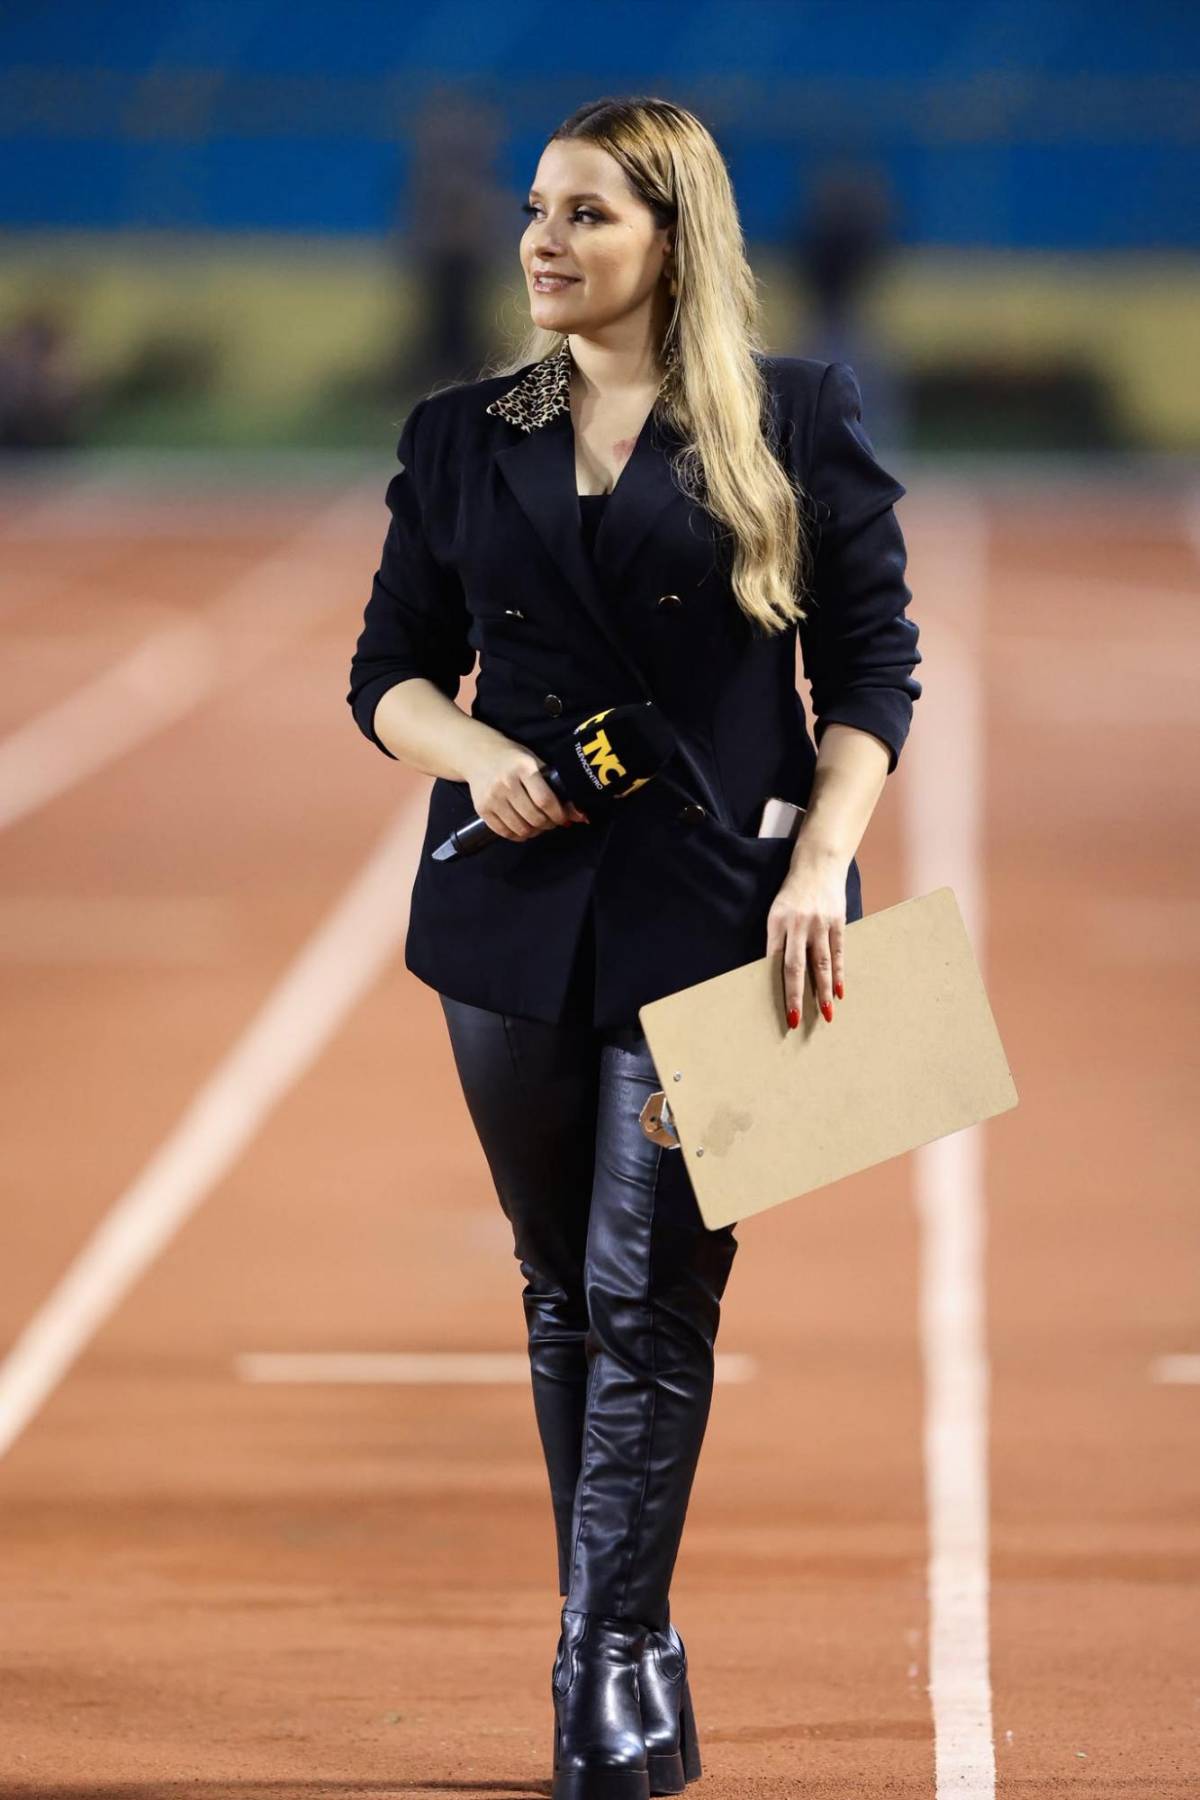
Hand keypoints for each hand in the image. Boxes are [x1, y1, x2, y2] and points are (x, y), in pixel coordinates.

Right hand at [461, 738, 587, 840]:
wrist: (479, 754)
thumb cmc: (513, 759)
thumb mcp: (536, 764)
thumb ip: (556, 787)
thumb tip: (580, 816)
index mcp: (523, 768)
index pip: (545, 800)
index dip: (558, 814)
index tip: (563, 817)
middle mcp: (506, 783)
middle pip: (534, 817)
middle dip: (548, 824)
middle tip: (551, 822)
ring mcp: (492, 797)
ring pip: (520, 828)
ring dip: (534, 832)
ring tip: (538, 826)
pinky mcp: (482, 809)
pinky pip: (504, 832)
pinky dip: (518, 835)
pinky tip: (523, 829)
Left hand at [765, 842, 847, 1028]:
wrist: (818, 863)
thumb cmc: (793, 892)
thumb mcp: (777, 911)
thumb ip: (776, 939)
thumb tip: (773, 972)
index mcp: (776, 922)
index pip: (773, 960)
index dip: (773, 984)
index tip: (773, 1004)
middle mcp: (797, 924)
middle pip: (795, 967)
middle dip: (795, 995)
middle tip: (795, 1020)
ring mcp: (819, 923)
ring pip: (820, 964)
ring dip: (823, 991)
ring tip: (825, 1014)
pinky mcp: (837, 922)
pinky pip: (838, 953)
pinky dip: (838, 974)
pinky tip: (840, 993)